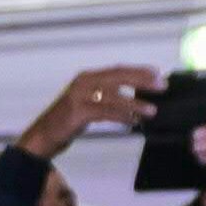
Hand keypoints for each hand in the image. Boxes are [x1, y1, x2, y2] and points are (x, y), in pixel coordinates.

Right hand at [16, 65, 160, 159]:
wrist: (42, 135)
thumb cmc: (67, 121)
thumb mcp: (88, 104)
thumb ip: (108, 98)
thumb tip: (137, 99)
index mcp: (87, 78)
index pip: (118, 70)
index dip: (139, 71)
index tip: (159, 74)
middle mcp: (83, 83)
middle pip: (117, 77)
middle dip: (142, 81)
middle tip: (162, 86)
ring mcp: (78, 96)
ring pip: (113, 96)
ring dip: (134, 103)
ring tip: (152, 110)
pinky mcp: (77, 112)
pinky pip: (105, 112)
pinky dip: (121, 117)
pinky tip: (133, 121)